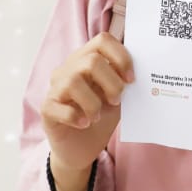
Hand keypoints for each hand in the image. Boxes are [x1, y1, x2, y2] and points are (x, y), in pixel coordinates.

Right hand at [41, 33, 133, 172]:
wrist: (82, 149)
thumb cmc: (101, 118)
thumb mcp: (118, 98)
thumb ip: (124, 83)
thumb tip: (144, 72)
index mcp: (87, 60)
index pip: (102, 40)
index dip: (121, 56)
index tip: (131, 79)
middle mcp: (69, 69)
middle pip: (91, 61)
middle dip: (111, 83)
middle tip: (116, 101)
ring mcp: (55, 88)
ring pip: (73, 81)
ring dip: (93, 103)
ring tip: (98, 116)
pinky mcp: (47, 109)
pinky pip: (59, 107)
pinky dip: (76, 117)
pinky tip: (84, 124)